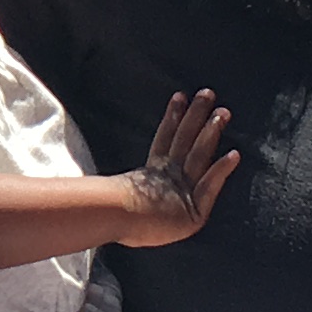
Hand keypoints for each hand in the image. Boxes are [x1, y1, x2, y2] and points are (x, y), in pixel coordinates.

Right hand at [113, 89, 239, 248]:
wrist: (114, 218)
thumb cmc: (108, 215)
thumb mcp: (113, 199)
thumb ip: (112, 189)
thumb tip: (77, 183)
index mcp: (150, 176)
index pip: (164, 141)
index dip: (173, 118)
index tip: (180, 96)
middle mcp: (168, 177)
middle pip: (185, 139)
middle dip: (196, 115)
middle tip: (208, 93)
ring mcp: (181, 190)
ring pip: (199, 155)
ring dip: (211, 132)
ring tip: (224, 112)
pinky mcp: (193, 207)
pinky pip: (210, 184)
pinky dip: (221, 169)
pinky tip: (235, 153)